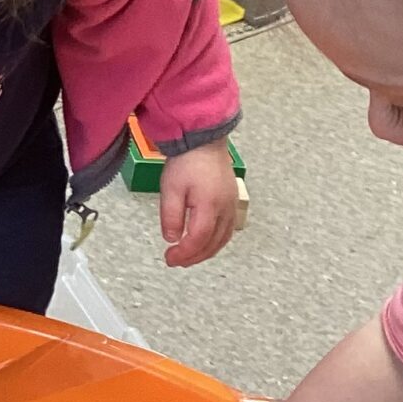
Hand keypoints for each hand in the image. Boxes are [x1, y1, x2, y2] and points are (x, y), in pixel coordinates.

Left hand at [158, 143, 238, 267]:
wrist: (204, 141)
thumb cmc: (187, 161)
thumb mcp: (171, 188)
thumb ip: (171, 216)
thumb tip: (172, 238)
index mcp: (209, 205)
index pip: (199, 239)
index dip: (184, 253)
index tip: (170, 258)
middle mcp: (225, 208)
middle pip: (213, 243)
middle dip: (194, 257)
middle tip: (176, 261)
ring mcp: (231, 205)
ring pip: (223, 239)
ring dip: (206, 252)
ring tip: (188, 257)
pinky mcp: (232, 201)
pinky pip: (227, 230)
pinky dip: (216, 242)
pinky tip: (205, 244)